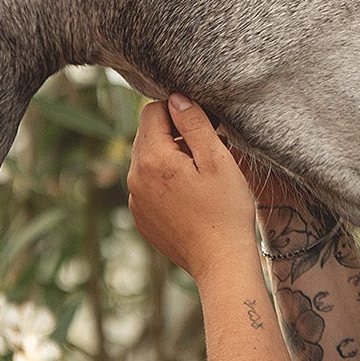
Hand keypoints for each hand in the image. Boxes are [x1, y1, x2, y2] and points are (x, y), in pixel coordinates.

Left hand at [127, 93, 260, 280]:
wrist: (220, 262)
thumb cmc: (225, 210)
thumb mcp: (216, 160)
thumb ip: (194, 124)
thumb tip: (177, 98)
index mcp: (151, 159)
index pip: (153, 112)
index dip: (179, 111)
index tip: (205, 125)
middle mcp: (134, 178)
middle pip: (147, 135)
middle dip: (174, 133)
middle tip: (207, 147)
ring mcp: (135, 201)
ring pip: (147, 161)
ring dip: (170, 157)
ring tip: (202, 173)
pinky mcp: (141, 218)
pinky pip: (148, 186)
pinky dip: (166, 181)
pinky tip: (192, 195)